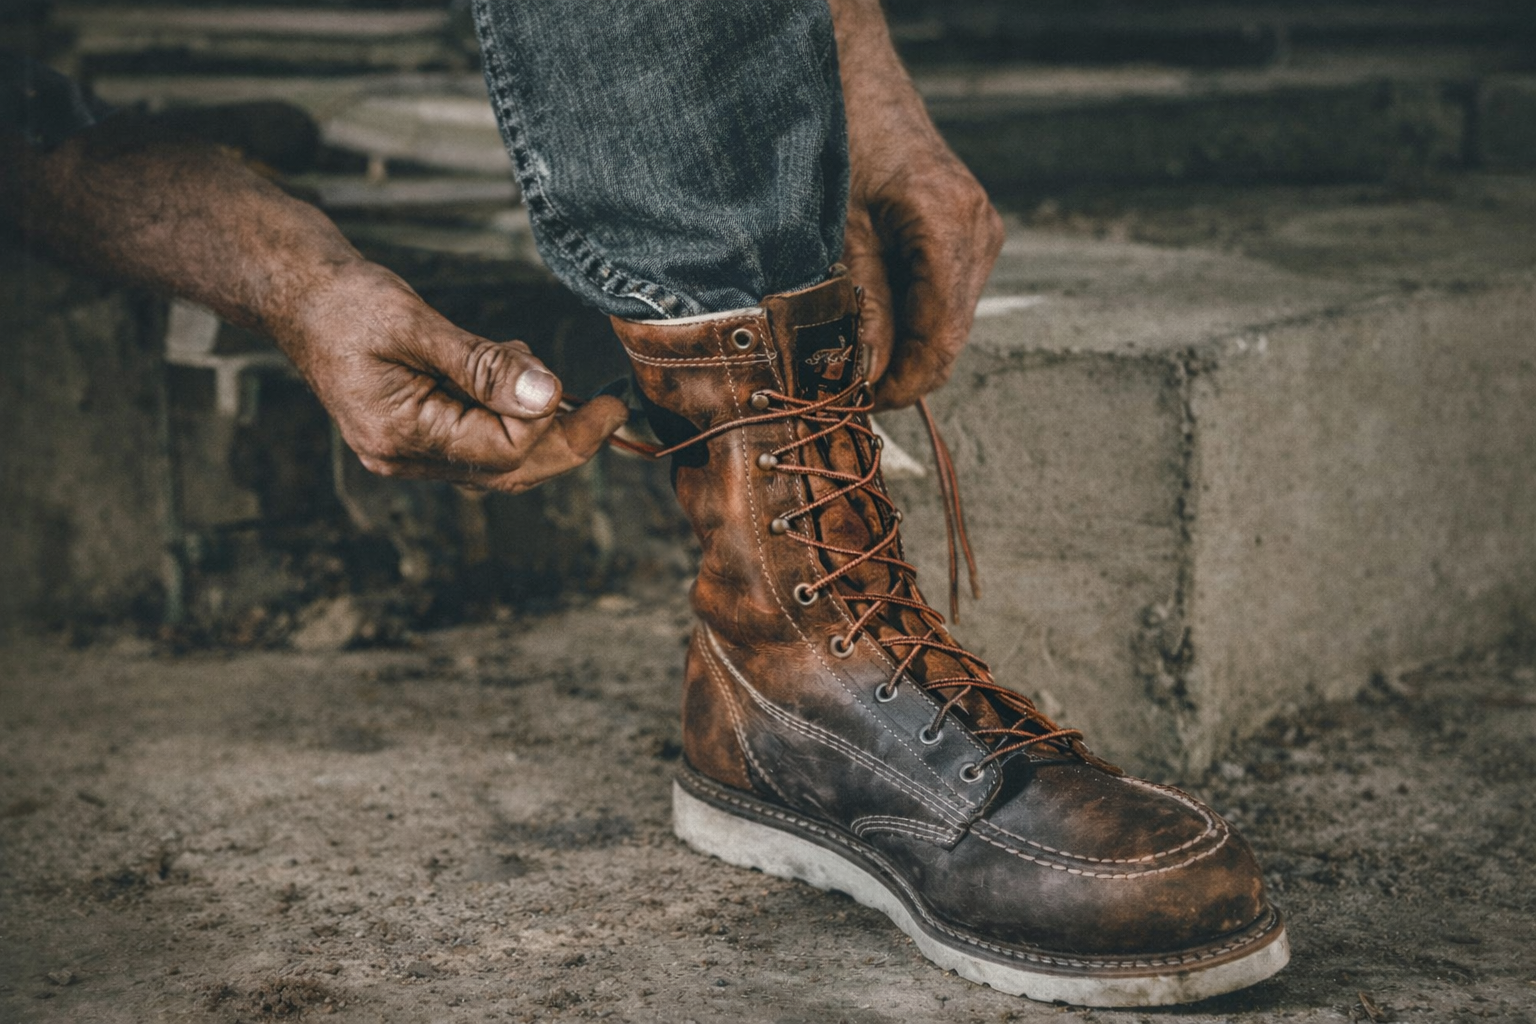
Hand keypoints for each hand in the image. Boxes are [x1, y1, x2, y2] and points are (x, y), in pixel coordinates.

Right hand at [281, 263, 627, 492]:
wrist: (295, 293)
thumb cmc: (344, 301)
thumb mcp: (417, 324)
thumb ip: (483, 365)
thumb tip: (547, 395)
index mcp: (398, 435)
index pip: (501, 451)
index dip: (552, 425)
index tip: (594, 395)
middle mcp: (401, 457)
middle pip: (505, 471)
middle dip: (565, 443)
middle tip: (611, 410)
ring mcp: (405, 453)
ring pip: (495, 462)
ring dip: (537, 428)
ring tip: (544, 372)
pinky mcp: (413, 437)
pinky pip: (476, 443)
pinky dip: (506, 415)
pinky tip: (512, 372)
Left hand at [830, 0, 1003, 409]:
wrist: (855, 76)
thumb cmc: (841, 138)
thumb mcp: (838, 228)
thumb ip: (859, 302)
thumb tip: (870, 376)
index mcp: (951, 228)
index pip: (943, 340)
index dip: (904, 385)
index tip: (860, 406)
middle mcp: (979, 232)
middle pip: (950, 337)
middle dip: (902, 370)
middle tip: (845, 388)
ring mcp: (980, 230)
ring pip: (948, 320)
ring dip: (905, 344)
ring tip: (849, 352)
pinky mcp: (968, 230)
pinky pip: (944, 293)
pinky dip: (910, 315)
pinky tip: (871, 315)